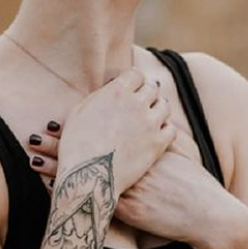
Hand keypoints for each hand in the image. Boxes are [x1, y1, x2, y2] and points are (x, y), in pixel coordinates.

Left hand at [28, 121, 247, 248]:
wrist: (209, 215)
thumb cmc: (196, 186)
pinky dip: (72, 194)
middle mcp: (132, 164)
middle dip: (62, 142)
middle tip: (38, 133)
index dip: (81, 127)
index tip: (59, 120)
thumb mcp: (179, 156)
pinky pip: (92, 198)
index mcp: (142, 148)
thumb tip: (155, 122)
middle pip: (90, 149)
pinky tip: (50, 189)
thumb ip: (161, 140)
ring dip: (58, 167)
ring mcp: (128, 185)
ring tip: (32, 158)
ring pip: (86, 172)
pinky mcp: (128, 208)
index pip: (106, 133)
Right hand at [39, 69, 174, 198]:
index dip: (133, 80)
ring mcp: (149, 124)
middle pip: (152, 88)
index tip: (131, 86)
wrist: (88, 174)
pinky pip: (171, 130)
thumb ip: (100, 97)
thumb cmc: (76, 144)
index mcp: (117, 92)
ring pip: (165, 106)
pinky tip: (157, 132)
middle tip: (142, 99)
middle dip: (146, 92)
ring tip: (151, 114)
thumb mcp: (79, 111)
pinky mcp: (157, 144)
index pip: (135, 74)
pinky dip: (165, 128)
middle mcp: (136, 104)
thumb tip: (110, 92)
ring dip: (158, 107)